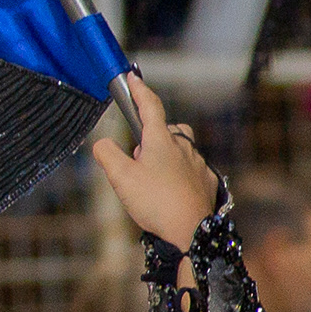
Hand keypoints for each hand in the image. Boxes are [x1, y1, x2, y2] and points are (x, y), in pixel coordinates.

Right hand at [89, 75, 222, 251]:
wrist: (192, 232)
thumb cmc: (156, 203)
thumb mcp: (120, 178)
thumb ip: (106, 154)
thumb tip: (103, 144)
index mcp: (162, 140)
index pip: (150, 106)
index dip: (139, 90)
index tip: (132, 78)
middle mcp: (184, 147)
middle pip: (166, 130)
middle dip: (151, 139)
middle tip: (138, 163)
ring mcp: (199, 164)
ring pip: (179, 150)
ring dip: (165, 158)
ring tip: (153, 184)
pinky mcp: (208, 181)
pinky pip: (191, 170)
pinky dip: (179, 176)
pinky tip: (171, 195)